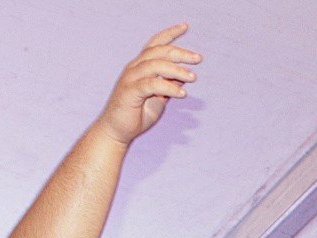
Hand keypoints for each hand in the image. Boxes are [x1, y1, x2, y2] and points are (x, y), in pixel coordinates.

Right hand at [96, 25, 201, 143]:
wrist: (118, 132)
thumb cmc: (137, 114)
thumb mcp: (159, 98)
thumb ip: (170, 86)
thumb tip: (185, 76)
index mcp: (141, 66)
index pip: (156, 44)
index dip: (170, 34)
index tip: (185, 26)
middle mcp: (134, 68)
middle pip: (158, 52)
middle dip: (180, 53)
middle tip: (198, 58)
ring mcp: (130, 79)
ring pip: (155, 65)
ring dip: (177, 70)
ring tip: (193, 78)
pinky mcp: (130, 92)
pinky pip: (152, 84)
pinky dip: (169, 87)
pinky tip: (182, 94)